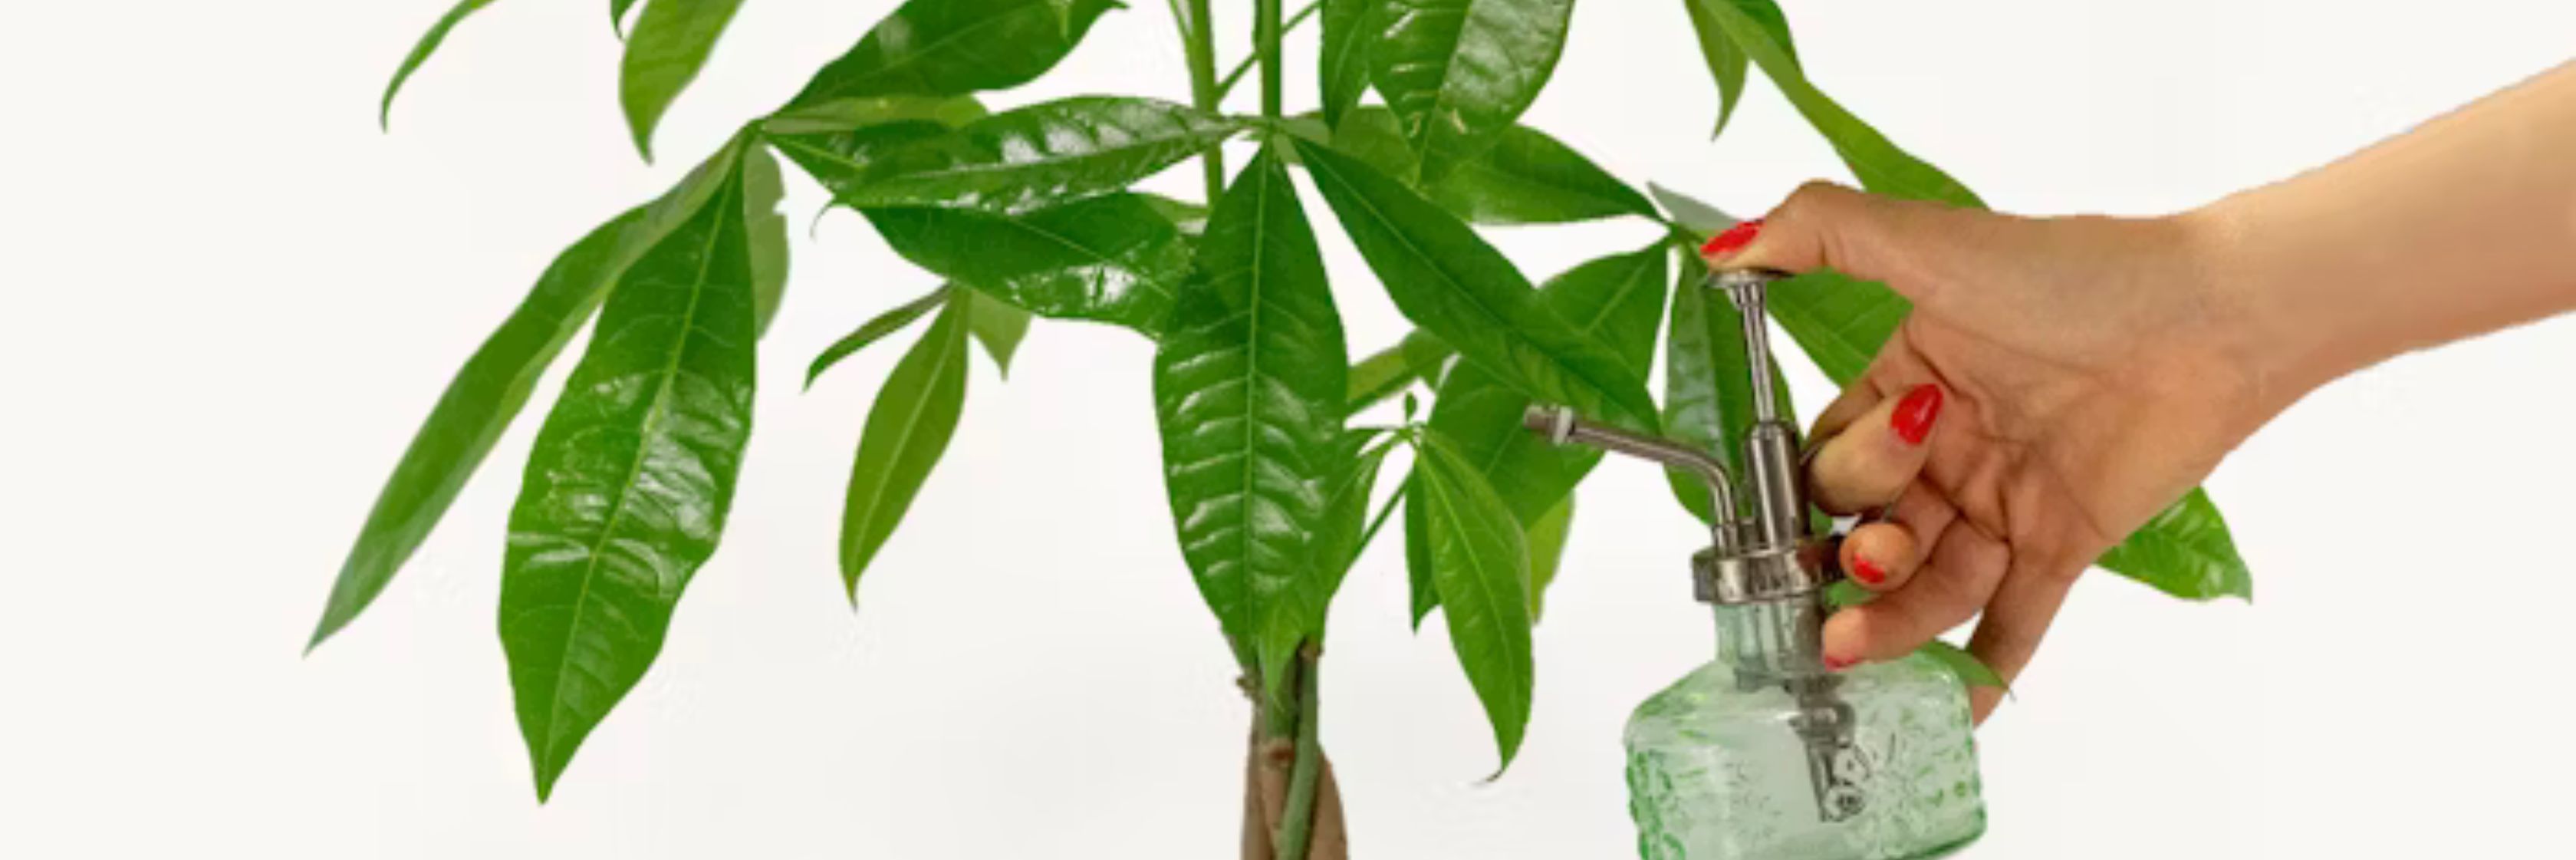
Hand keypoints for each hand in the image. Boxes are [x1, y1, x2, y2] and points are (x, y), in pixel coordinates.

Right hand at [1704, 183, 2279, 721]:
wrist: (2210, 319)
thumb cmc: (2076, 274)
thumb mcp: (1927, 241)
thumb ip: (1820, 233)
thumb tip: (1722, 250)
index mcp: (1908, 383)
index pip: (1830, 457)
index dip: (1811, 490)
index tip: (1800, 510)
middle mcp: (1950, 447)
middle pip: (1868, 528)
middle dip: (1849, 557)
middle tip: (1865, 557)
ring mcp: (2004, 500)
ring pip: (1926, 583)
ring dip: (1888, 620)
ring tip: (1857, 643)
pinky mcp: (2062, 543)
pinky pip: (2012, 621)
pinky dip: (1983, 669)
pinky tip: (1953, 712)